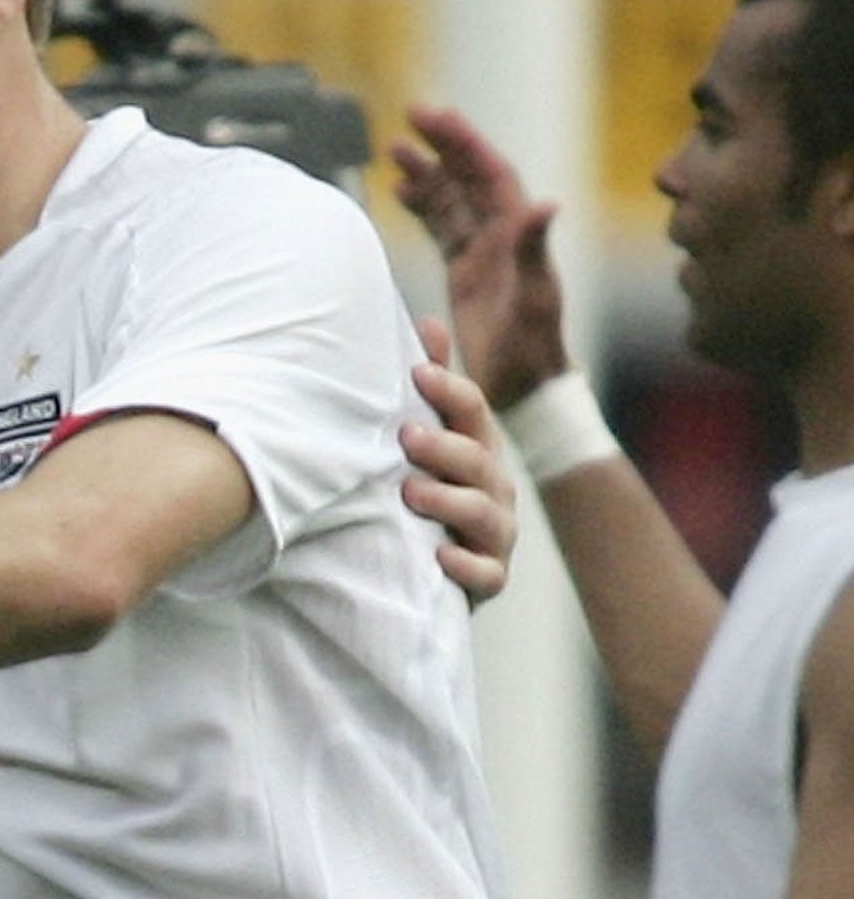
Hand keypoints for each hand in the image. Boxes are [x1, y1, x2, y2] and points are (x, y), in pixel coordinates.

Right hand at [392, 104, 570, 408]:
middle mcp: (502, 238)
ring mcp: (482, 254)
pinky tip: (400, 192)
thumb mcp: (535, 302)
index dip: (464, 144)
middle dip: (442, 145)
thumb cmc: (532, 351)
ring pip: (452, 199)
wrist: (525, 390)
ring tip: (394, 150)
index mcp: (517, 237)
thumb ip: (536, 253)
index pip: (490, 176)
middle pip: (469, 178)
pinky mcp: (465, 273)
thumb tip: (547, 203)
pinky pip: (441, 228)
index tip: (435, 118)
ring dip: (427, 173)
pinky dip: (423, 207)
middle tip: (411, 116)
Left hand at [403, 319, 517, 605]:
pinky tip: (440, 556)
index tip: (418, 373)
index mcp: (474, 447)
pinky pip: (485, 574)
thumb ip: (430, 385)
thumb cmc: (428, 486)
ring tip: (411, 492)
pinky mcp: (488, 576)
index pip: (472, 412)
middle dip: (445, 448)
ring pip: (484, 515)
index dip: (450, 391)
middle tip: (406, 437)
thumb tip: (428, 321)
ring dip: (449, 502)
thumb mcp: (428, 434)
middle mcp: (491, 487)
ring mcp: (493, 533)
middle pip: (478, 460)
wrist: (426, 566)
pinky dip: (465, 565)